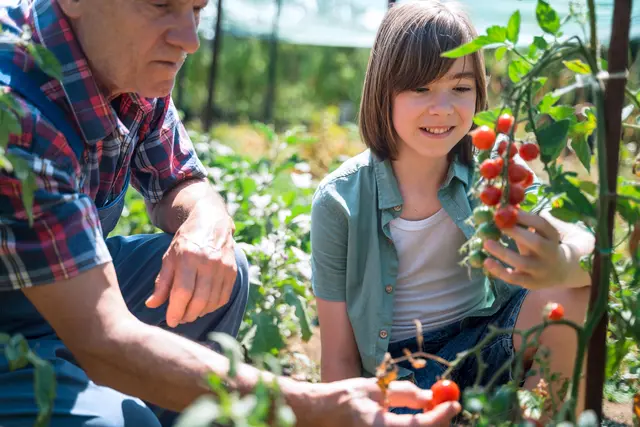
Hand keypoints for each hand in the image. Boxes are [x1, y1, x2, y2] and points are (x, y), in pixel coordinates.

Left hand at [145, 213, 236, 326]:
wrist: (211, 223)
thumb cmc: (186, 243)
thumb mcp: (169, 258)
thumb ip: (162, 283)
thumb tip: (151, 305)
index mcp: (188, 257)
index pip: (182, 292)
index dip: (176, 310)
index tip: (170, 321)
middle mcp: (208, 262)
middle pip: (199, 300)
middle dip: (188, 315)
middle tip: (180, 319)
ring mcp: (223, 267)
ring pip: (212, 301)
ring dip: (199, 313)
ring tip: (190, 313)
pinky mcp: (232, 272)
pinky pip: (223, 297)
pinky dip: (212, 306)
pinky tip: (203, 306)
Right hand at [313, 378, 460, 426]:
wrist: (317, 416)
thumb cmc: (343, 399)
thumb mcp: (373, 389)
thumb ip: (403, 394)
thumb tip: (432, 396)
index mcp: (378, 426)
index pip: (421, 426)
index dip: (442, 415)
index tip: (454, 403)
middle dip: (438, 423)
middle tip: (446, 409)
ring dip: (426, 426)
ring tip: (422, 412)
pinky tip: (409, 421)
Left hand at [482, 210, 570, 289]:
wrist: (562, 271)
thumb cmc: (544, 245)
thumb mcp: (540, 233)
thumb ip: (524, 222)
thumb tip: (502, 206)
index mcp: (552, 237)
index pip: (542, 224)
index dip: (525, 217)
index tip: (507, 209)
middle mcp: (550, 253)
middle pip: (536, 243)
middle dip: (516, 232)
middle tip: (497, 223)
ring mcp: (541, 270)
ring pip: (522, 263)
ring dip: (503, 252)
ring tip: (486, 242)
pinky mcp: (531, 283)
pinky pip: (514, 278)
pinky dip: (499, 271)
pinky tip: (486, 262)